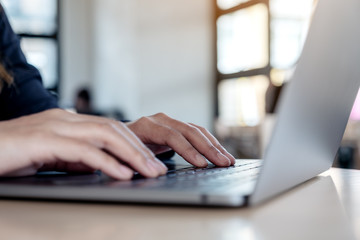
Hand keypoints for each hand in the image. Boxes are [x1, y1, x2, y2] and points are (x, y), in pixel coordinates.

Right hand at [0, 109, 166, 179]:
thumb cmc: (11, 154)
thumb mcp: (51, 156)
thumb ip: (74, 158)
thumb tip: (98, 165)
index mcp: (69, 122)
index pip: (111, 128)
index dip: (134, 144)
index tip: (151, 161)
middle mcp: (66, 119)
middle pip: (114, 129)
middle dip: (139, 149)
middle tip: (158, 167)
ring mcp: (56, 127)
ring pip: (104, 135)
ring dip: (131, 154)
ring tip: (149, 171)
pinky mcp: (44, 140)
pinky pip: (83, 150)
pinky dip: (106, 162)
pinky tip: (122, 174)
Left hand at [126, 113, 234, 166]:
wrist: (117, 135)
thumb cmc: (119, 148)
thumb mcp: (122, 155)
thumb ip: (135, 161)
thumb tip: (154, 173)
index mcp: (146, 126)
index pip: (171, 136)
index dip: (188, 150)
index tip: (201, 164)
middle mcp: (160, 120)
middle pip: (189, 131)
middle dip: (208, 148)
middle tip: (223, 163)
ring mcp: (170, 122)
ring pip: (196, 130)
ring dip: (214, 146)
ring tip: (228, 160)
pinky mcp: (176, 127)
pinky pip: (197, 133)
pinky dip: (210, 143)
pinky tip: (220, 153)